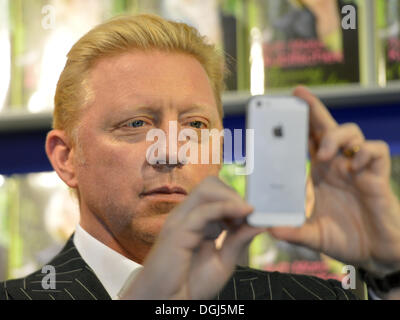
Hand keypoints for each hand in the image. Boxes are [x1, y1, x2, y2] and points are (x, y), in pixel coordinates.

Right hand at [119, 176, 264, 299]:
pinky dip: (227, 208)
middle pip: (211, 184)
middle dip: (235, 194)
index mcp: (195, 220)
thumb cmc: (190, 285)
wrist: (167, 303)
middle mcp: (187, 215)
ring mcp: (181, 220)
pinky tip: (244, 214)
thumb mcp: (222, 262)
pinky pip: (204, 211)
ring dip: (232, 198)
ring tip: (248, 215)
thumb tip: (259, 223)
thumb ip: (238, 241)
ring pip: (207, 189)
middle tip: (250, 214)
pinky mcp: (178, 231)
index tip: (254, 216)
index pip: (216, 193)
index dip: (237, 200)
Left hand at [268, 86, 399, 275]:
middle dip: (314, 109)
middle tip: (299, 95)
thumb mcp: (313, 235)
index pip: (308, 140)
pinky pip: (376, 151)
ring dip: (336, 137)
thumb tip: (270, 229)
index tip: (282, 109)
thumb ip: (293, 232)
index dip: (298, 124)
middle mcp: (338, 165)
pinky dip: (366, 152)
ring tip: (324, 155)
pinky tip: (355, 166)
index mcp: (321, 173)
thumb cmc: (345, 239)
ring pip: (352, 132)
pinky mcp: (377, 177)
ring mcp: (358, 169)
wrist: (375, 253)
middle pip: (327, 128)